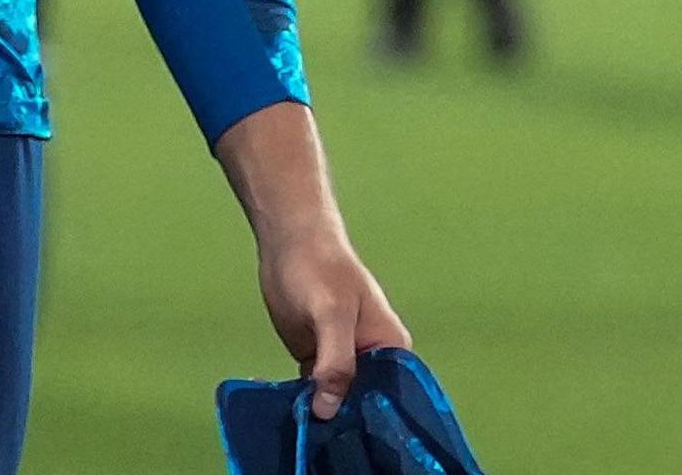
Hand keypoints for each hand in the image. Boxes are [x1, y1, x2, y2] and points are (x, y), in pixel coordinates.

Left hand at [212, 101, 407, 418]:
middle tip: (323, 440)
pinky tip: (291, 418)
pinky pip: (313, 392)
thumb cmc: (320, 269)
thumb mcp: (332, 314)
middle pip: (362, 403)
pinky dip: (303, 404)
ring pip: (336, 400)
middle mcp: (371, 361)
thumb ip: (336, 362)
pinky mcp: (316, 361)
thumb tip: (329, 411)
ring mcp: (342, 362)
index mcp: (391, 349)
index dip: (374, 419)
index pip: (391, 398)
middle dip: (345, 421)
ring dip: (322, 415)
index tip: (355, 439)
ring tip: (307, 435)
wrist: (290, 242)